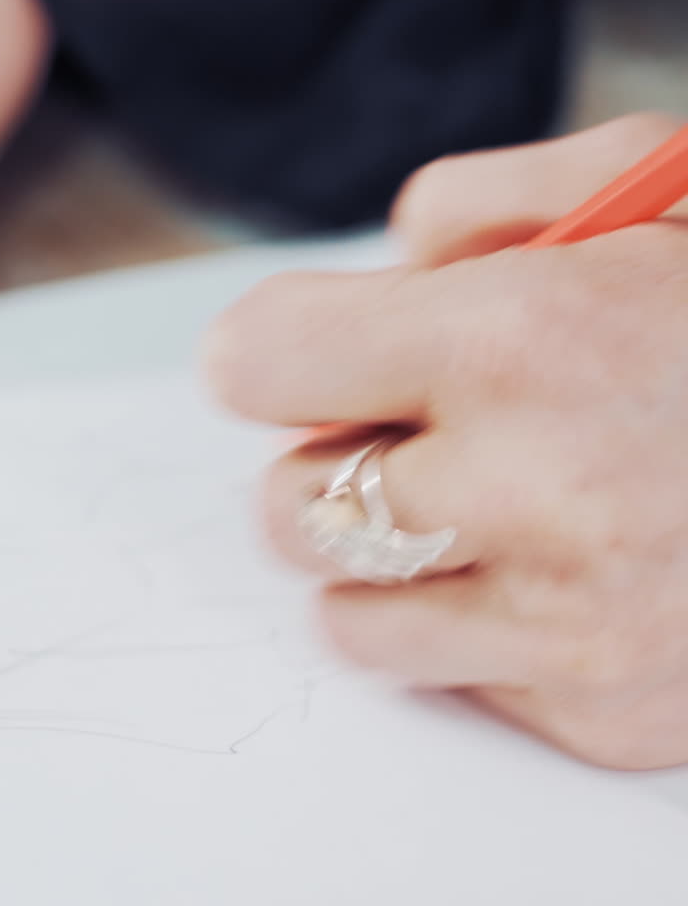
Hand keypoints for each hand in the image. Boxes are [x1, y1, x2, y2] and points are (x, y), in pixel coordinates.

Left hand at [204, 115, 687, 769]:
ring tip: (480, 513)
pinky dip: (477, 630)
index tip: (304, 361)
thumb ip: (476, 206)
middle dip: (332, 467)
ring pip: (344, 615)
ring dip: (385, 562)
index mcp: (523, 339)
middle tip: (414, 442)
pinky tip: (565, 577)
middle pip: (287, 507)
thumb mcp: (648, 188)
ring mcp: (577, 625)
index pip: (257, 366)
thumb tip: (364, 280)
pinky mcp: (611, 717)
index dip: (272, 358)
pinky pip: (452, 680)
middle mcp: (540, 494)